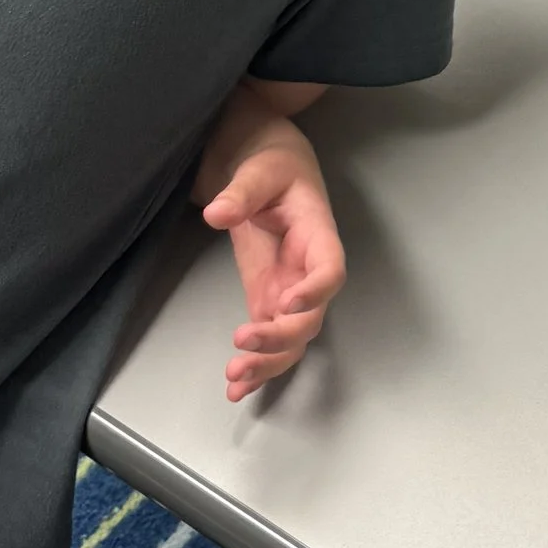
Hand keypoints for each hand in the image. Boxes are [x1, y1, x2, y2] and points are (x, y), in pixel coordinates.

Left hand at [200, 116, 347, 402]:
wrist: (261, 160)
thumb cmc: (270, 158)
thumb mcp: (258, 166)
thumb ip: (240, 190)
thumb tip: (217, 213)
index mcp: (316, 233)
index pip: (330, 269)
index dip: (316, 290)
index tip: (286, 303)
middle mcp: (307, 269)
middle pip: (310, 317)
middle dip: (281, 339)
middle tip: (242, 345)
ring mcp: (288, 287)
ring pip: (292, 338)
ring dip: (269, 362)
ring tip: (235, 378)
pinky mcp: (266, 296)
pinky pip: (269, 337)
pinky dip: (257, 365)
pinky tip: (235, 389)